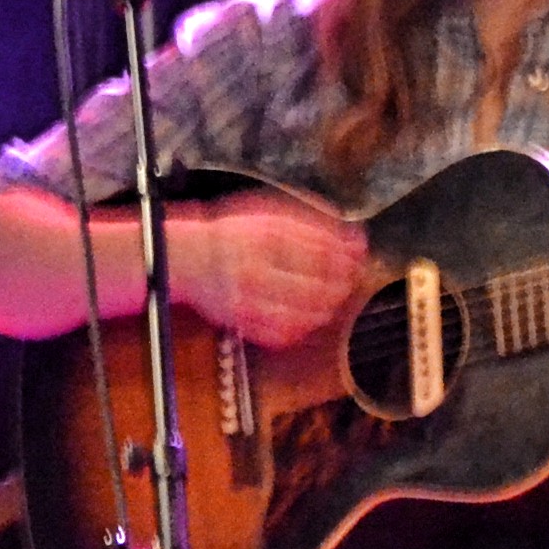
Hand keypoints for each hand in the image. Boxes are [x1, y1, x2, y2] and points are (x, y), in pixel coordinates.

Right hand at [174, 193, 368, 348]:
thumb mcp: (271, 214)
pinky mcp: (240, 322)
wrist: (188, 257)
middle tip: (349, 278)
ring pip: (303, 315)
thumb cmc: (234, 232)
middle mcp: (256, 268)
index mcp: (265, 237)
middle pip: (317, 287)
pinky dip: (303, 327)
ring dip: (327, 308)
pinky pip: (282, 334)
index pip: (322, 252)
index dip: (347, 256)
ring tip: (332, 296)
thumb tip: (356, 238)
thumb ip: (314, 223)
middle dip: (342, 284)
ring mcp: (247, 299)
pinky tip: (308, 314)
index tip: (360, 254)